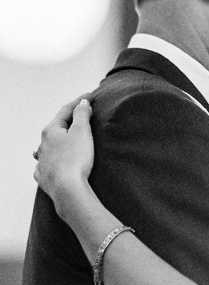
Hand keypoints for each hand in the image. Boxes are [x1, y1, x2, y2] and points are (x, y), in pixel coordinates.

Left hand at [34, 95, 95, 212]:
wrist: (67, 188)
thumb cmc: (75, 159)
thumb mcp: (82, 131)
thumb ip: (82, 115)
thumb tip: (82, 104)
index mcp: (51, 130)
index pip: (66, 110)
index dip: (79, 101)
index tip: (91, 95)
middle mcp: (43, 144)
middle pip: (56, 127)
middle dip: (68, 119)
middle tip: (81, 113)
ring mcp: (42, 160)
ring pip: (48, 145)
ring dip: (57, 139)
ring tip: (63, 137)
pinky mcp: (44, 176)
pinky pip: (45, 163)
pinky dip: (50, 158)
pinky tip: (51, 161)